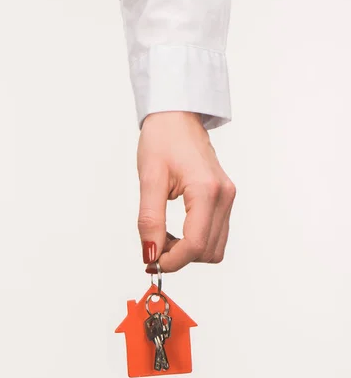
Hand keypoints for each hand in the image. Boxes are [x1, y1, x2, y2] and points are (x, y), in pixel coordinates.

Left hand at [137, 111, 235, 272]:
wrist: (177, 117)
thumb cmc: (162, 140)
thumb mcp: (149, 179)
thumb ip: (150, 220)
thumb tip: (150, 253)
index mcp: (206, 190)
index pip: (195, 244)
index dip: (172, 261)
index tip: (151, 261)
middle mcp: (224, 196)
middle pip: (207, 251)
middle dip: (179, 257)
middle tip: (153, 247)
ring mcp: (228, 198)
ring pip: (214, 248)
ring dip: (189, 252)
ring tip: (164, 237)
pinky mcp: (225, 199)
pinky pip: (215, 235)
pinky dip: (196, 242)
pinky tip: (176, 232)